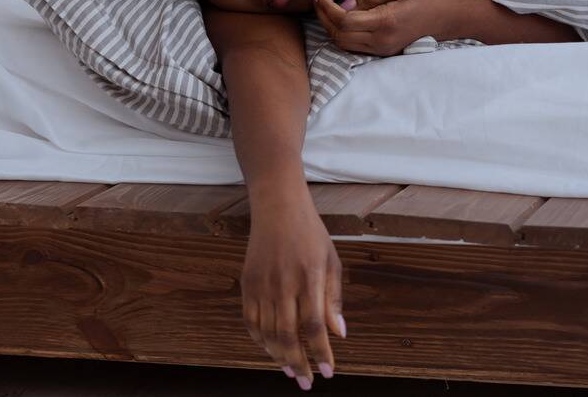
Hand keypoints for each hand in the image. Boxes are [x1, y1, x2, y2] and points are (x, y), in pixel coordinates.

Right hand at [242, 193, 345, 389]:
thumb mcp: (331, 261)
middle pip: (289, 335)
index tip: (328, 372)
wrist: (277, 207)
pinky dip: (259, 340)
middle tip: (306, 382)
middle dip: (299, 364)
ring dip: (279, 356)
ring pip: (268, 332)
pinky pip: (250, 320)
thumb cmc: (310, 233)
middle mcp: (284, 284)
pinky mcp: (247, 283)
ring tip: (290, 370)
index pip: (315, 325)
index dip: (321, 352)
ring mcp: (262, 284)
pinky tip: (270, 350)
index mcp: (310, 278)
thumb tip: (340, 333)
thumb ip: (334, 299)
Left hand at [309, 0, 458, 55]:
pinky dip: (340, 33)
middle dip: (321, 15)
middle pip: (337, 34)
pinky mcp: (384, 52)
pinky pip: (353, 46)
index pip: (342, 19)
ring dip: (329, 25)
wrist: (454, 17)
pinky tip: (338, 17)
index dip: (324, 5)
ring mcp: (383, 50)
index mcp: (386, 23)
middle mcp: (381, 41)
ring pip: (342, 43)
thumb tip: (344, 3)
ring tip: (324, 5)